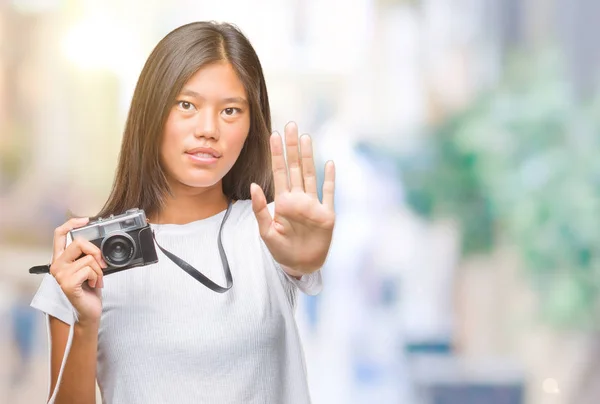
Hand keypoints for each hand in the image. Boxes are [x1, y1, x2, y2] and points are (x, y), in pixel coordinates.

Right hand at [50, 217, 106, 324]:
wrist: (90, 310)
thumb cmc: (90, 288)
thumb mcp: (89, 266)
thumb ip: (88, 254)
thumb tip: (98, 242)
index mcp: (61, 258)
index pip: (59, 234)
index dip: (71, 223)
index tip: (85, 220)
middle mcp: (57, 265)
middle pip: (78, 242)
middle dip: (96, 251)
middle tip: (101, 263)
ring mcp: (60, 274)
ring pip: (88, 258)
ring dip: (99, 270)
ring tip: (96, 279)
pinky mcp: (67, 284)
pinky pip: (89, 270)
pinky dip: (97, 277)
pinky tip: (93, 285)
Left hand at [251, 121, 334, 275]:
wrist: (300, 266)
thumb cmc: (281, 250)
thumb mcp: (266, 232)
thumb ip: (260, 210)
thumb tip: (254, 185)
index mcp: (283, 202)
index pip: (279, 172)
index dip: (277, 154)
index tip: (274, 135)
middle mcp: (298, 199)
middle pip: (296, 168)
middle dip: (293, 148)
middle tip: (291, 126)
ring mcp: (313, 205)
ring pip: (311, 175)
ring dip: (309, 156)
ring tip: (306, 137)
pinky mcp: (326, 215)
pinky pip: (328, 193)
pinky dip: (329, 179)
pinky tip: (329, 163)